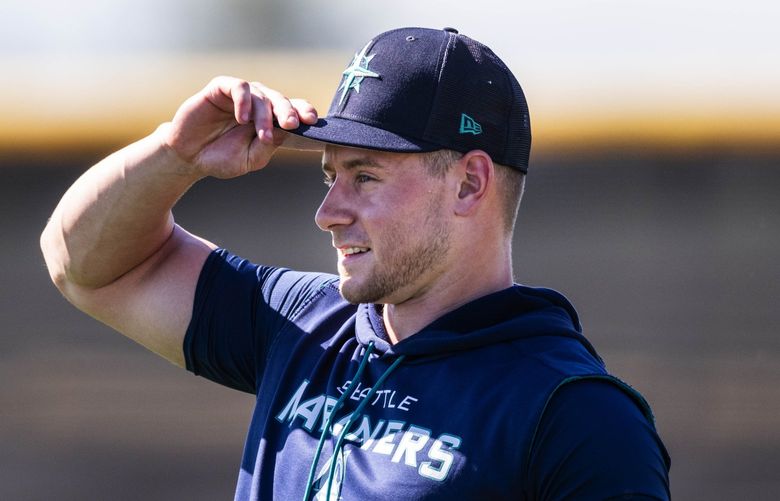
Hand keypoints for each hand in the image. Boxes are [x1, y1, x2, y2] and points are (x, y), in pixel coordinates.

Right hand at [160, 76, 317, 178]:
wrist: (188, 156)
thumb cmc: (221, 157)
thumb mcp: (249, 159)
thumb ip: (267, 147)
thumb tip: (285, 132)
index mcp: (270, 121)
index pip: (294, 111)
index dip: (305, 112)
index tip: (312, 122)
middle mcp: (259, 105)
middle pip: (282, 101)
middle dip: (289, 112)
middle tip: (292, 125)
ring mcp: (241, 96)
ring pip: (262, 95)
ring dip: (265, 114)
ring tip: (262, 134)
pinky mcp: (220, 88)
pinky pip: (239, 87)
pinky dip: (244, 101)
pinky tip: (242, 119)